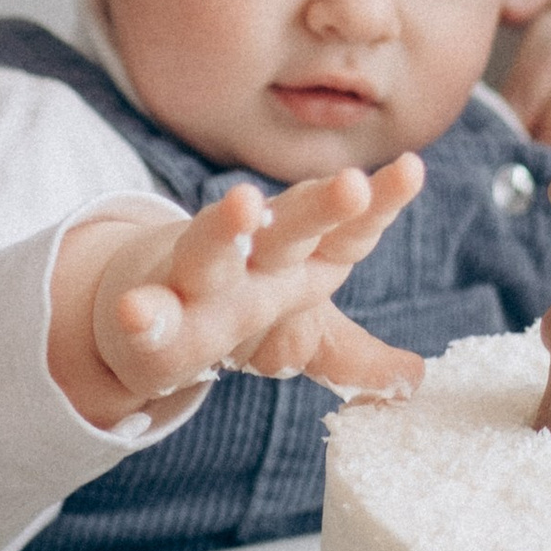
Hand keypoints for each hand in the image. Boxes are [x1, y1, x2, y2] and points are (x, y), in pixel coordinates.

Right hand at [50, 158, 428, 429]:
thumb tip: (414, 380)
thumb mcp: (306, 337)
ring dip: (226, 227)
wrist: (154, 314)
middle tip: (353, 184)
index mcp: (302, 256)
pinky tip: (136, 310)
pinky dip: (143, 312)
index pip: (349, 229)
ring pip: (212, 247)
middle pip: (291, 225)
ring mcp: (198, 274)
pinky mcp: (149, 311)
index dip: (382, 203)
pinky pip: (148, 314)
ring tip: (242, 203)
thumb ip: (354, 357)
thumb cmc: (245, 310)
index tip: (413, 170)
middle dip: (321, 205)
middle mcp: (254, 255)